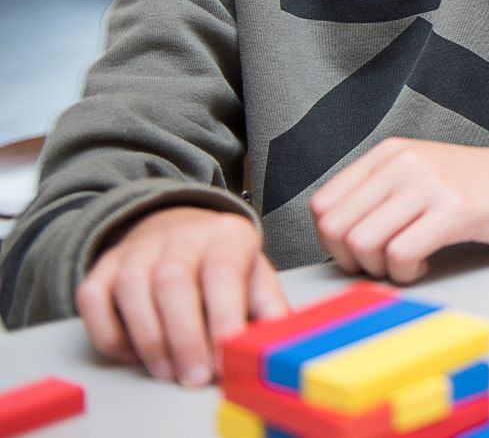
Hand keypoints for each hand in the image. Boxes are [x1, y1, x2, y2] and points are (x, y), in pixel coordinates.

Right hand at [75, 206, 286, 386]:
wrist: (179, 230)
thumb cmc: (222, 264)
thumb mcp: (254, 277)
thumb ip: (267, 308)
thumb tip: (276, 341)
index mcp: (227, 235)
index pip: (223, 272)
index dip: (223, 319)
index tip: (225, 358)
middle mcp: (180, 235)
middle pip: (174, 282)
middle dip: (184, 338)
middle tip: (195, 376)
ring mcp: (137, 249)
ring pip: (132, 290)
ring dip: (150, 340)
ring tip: (169, 371)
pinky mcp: (103, 266)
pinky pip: (94, 301)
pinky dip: (111, 334)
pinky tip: (135, 353)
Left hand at [310, 134, 488, 282]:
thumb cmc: (485, 187)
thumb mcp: (424, 176)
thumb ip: (382, 196)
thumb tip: (338, 239)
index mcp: (391, 153)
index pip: (323, 205)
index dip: (333, 242)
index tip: (362, 253)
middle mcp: (405, 162)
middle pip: (337, 227)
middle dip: (352, 260)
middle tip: (383, 265)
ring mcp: (431, 183)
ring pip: (365, 242)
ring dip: (380, 269)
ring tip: (407, 265)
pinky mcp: (457, 209)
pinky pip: (402, 254)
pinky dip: (407, 273)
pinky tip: (426, 265)